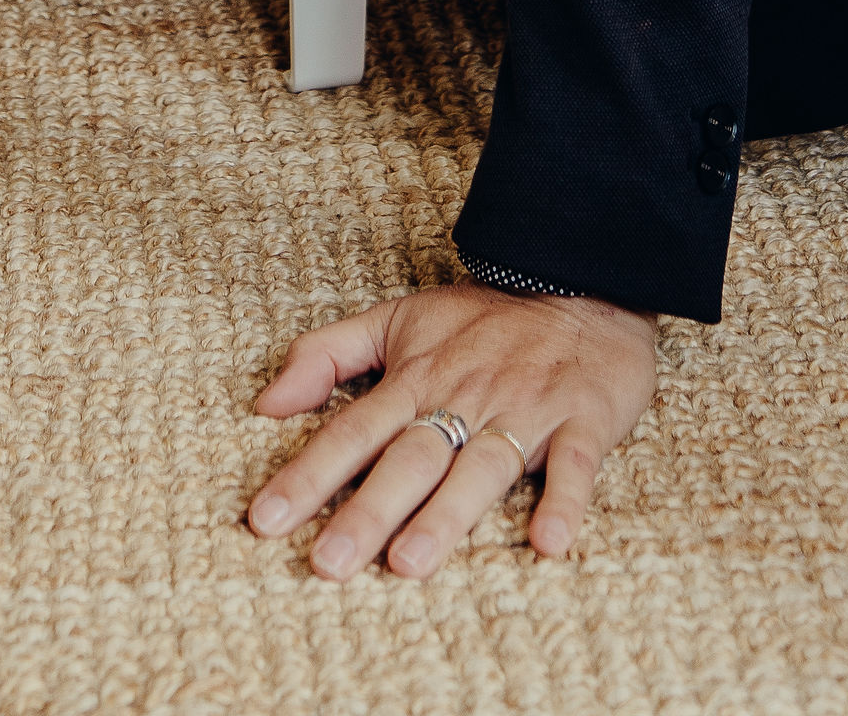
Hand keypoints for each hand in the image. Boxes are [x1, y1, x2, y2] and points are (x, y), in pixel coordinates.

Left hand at [247, 281, 657, 578]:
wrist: (584, 283)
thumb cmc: (483, 319)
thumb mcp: (397, 319)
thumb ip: (326, 355)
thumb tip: (263, 403)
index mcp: (416, 378)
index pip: (351, 432)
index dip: (306, 475)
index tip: (264, 521)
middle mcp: (464, 397)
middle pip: (409, 459)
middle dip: (367, 512)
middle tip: (326, 565)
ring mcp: (525, 410)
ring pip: (481, 468)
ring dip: (446, 515)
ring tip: (409, 562)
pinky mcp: (583, 422)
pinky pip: (575, 466)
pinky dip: (565, 503)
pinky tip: (548, 545)